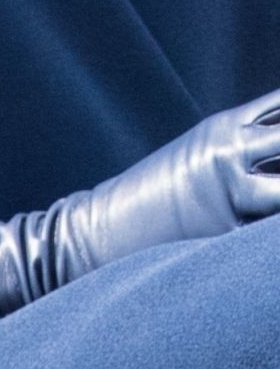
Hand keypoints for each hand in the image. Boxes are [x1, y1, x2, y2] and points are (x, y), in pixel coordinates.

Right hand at [40, 84, 279, 277]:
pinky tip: (269, 240)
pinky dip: (271, 237)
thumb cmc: (160, 195)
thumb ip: (247, 147)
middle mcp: (230, 152)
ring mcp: (232, 193)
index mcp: (224, 128)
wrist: (105, 228)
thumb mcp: (203, 155)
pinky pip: (267, 236)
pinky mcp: (230, 235)